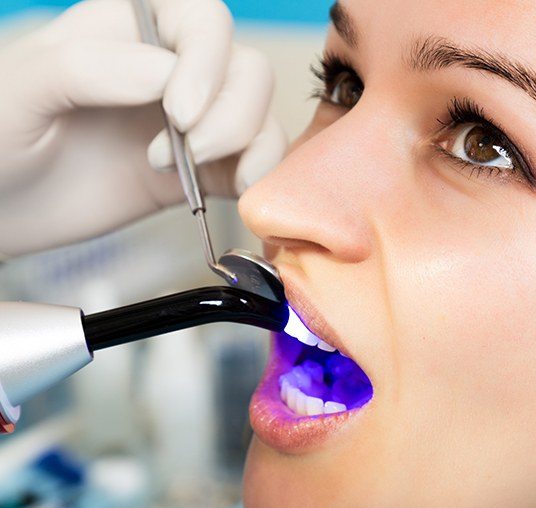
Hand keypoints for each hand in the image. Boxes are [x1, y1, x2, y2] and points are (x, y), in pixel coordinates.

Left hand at [0, 0, 286, 256]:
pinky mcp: (203, 173)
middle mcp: (170, 74)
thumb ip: (88, 68)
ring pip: (259, 114)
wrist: (5, 212)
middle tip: (191, 150)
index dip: (206, 62)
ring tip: (198, 172)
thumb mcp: (21, 91)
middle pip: (246, 68)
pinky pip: (254, 163)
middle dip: (232, 113)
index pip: (202, 20)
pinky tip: (238, 191)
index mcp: (128, 32)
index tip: (180, 114)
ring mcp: (191, 126)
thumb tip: (166, 74)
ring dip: (250, 145)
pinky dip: (261, 175)